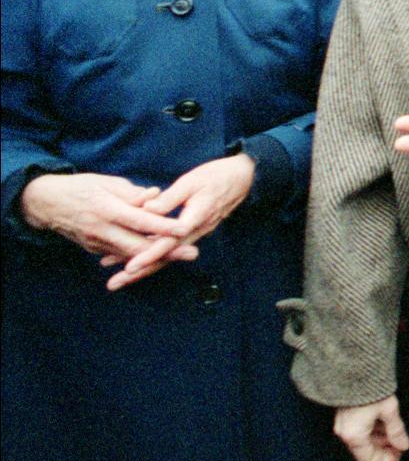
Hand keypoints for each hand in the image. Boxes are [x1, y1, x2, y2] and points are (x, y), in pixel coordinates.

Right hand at [19, 172, 190, 262]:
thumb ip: (133, 193)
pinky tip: (159, 256)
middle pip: (138, 245)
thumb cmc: (80, 187)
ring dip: (156, 256)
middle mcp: (101, 230)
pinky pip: (120, 255)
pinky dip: (139, 256)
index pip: (140, 220)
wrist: (46, 204)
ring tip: (182, 255)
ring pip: (130, 255)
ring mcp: (96, 243)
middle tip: (192, 252)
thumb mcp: (106, 182)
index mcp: (106, 209)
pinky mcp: (94, 249)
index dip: (163, 226)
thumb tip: (156, 196)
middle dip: (166, 251)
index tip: (184, 228)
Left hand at [106, 154, 256, 289]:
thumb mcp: (192, 182)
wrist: (243, 178)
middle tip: (114, 284)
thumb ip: (169, 198)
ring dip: (143, 267)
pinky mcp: (192, 230)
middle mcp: (195, 231)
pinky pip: (171, 247)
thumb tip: (146, 209)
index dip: (149, 256)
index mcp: (194, 219)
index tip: (130, 268)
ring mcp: (195, 233)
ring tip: (118, 277)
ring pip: (167, 255)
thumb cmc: (217, 176)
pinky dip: (153, 254)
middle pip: (165, 257)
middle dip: (139, 272)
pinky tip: (135, 257)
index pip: (169, 242)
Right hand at [334, 396, 408, 460]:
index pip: (367, 458)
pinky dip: (372, 430)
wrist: (355, 368)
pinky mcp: (345, 414)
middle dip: (383, 449)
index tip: (398, 457)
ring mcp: (343, 423)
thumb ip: (396, 431)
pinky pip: (358, 429)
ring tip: (396, 436)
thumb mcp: (389, 410)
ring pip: (362, 439)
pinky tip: (386, 426)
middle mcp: (345, 432)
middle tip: (399, 447)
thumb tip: (403, 445)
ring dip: (379, 439)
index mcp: (354, 435)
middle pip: (364, 450)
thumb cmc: (371, 389)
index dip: (384, 460)